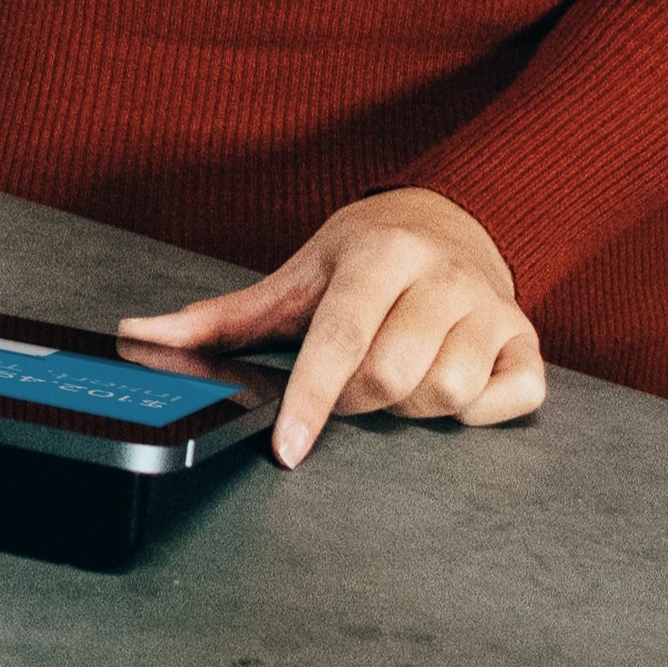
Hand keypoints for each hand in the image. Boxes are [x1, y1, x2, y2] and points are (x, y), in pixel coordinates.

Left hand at [122, 189, 544, 464]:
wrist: (450, 218)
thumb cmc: (365, 255)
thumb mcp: (296, 275)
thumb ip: (222, 317)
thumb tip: (139, 334)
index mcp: (379, 256)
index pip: (340, 339)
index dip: (312, 401)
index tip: (289, 448)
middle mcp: (442, 277)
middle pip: (392, 376)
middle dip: (357, 400)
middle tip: (349, 383)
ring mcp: (493, 308)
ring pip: (446, 394)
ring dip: (411, 405)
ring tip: (396, 375)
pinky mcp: (528, 340)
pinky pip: (508, 401)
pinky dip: (476, 412)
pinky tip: (451, 384)